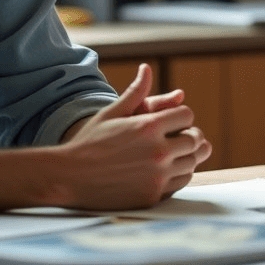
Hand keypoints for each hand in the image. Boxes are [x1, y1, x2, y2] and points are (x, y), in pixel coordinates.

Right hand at [53, 63, 211, 209]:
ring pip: (190, 163)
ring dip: (186, 157)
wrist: (70, 177)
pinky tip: (167, 170)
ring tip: (175, 153)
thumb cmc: (89, 141)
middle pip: (194, 140)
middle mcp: (158, 151)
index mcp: (149, 125)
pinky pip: (179, 183)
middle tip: (182, 136)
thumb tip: (147, 68)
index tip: (175, 119)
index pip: (186, 115)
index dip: (182, 116)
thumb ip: (136, 92)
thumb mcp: (112, 112)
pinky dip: (178, 176)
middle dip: (190, 136)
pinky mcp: (153, 196)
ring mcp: (157, 176)